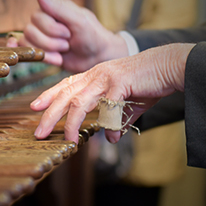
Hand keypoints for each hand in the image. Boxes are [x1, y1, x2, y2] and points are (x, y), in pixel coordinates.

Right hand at [7, 0, 128, 72]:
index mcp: (53, 9)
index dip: (51, 28)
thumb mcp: (78, 20)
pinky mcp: (43, 50)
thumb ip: (57, 8)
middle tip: (68, 43)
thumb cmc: (92, 36)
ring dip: (48, 50)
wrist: (98, 58)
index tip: (69, 33)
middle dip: (50, 41)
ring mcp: (43, 36)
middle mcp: (45, 21)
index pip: (36, 16)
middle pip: (30, 31)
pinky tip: (53, 57)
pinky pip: (29, 52)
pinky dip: (41, 57)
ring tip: (64, 51)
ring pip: (28, 42)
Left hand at [30, 43, 194, 143]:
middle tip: (38, 132)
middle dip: (49, 114)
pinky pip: (110, 107)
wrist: (169, 65)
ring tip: (67, 140)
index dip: (49, 95)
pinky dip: (109, 123)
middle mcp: (96, 74)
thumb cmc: (148, 82)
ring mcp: (107, 77)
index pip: (65, 85)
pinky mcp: (122, 83)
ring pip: (80, 101)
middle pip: (65, 94)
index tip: (35, 107)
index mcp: (94, 75)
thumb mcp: (128, 102)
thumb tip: (110, 137)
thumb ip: (117, 119)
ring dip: (71, 122)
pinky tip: (111, 137)